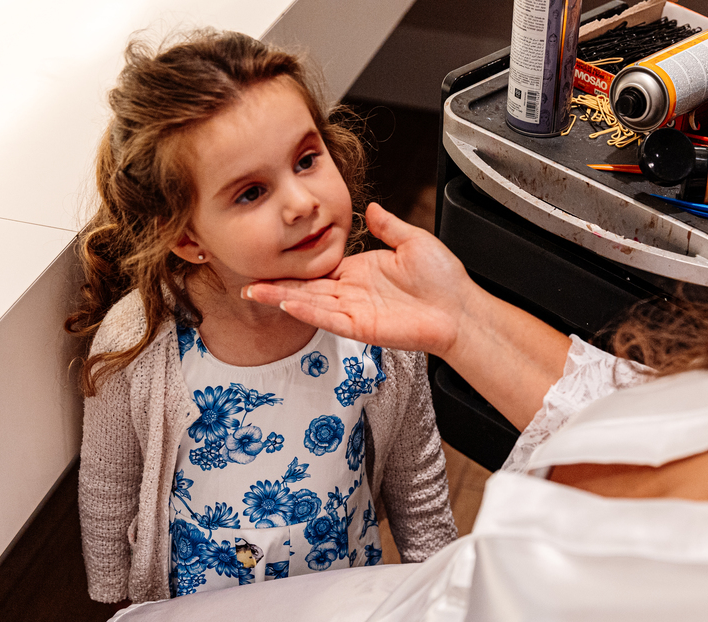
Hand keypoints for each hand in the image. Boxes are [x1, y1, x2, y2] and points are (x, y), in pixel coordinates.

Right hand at [243, 203, 478, 357]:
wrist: (460, 309)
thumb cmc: (444, 281)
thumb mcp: (414, 241)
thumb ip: (389, 226)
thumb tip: (373, 206)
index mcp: (362, 271)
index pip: (319, 268)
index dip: (295, 264)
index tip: (271, 256)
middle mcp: (354, 292)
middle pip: (307, 287)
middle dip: (276, 284)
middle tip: (248, 280)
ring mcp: (355, 311)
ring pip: (311, 303)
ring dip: (282, 298)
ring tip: (255, 291)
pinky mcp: (361, 327)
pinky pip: (329, 318)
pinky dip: (307, 310)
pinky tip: (287, 302)